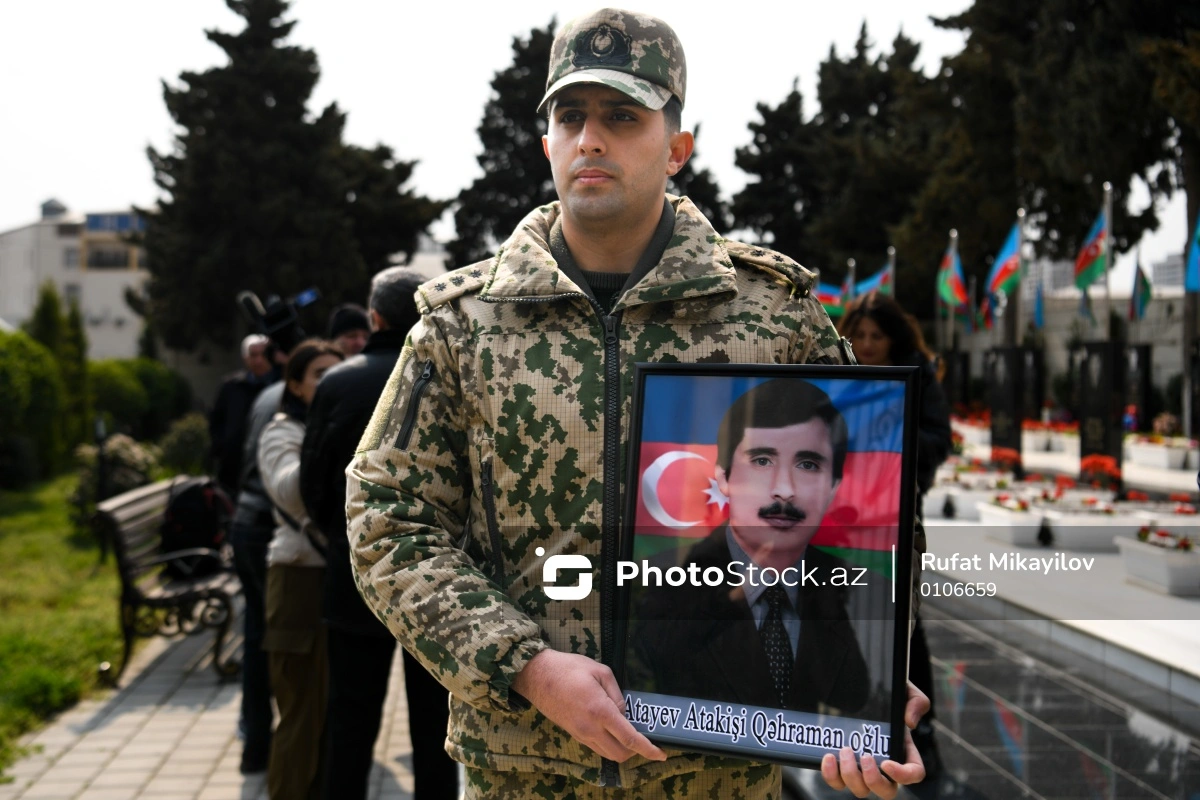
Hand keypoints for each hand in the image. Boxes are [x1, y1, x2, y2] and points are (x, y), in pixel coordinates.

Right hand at [511, 649, 666, 763]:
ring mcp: (580, 734)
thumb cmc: (569, 669)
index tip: (661, 754)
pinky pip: (596, 747)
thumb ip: (617, 695)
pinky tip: (611, 730)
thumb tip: (625, 713)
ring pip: (607, 753)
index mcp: (600, 711)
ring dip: (622, 749)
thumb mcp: (601, 672)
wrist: (537, 676)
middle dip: (636, 751)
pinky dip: (608, 744)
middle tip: (645, 739)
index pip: (630, 739)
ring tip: (628, 733)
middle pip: (620, 754)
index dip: (648, 749)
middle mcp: (590, 728)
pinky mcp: (573, 734)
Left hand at [819, 680, 929, 797]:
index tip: (886, 762)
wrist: (860, 685)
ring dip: (851, 776)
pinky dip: (831, 776)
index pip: (913, 774)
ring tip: (844, 750)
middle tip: (865, 756)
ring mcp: (862, 768)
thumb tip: (909, 722)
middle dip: (874, 780)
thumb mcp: (905, 691)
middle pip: (886, 791)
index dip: (903, 775)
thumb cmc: (887, 694)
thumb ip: (916, 701)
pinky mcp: (842, 766)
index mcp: (903, 750)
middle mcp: (884, 764)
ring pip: (860, 790)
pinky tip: (827, 757)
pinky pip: (837, 782)